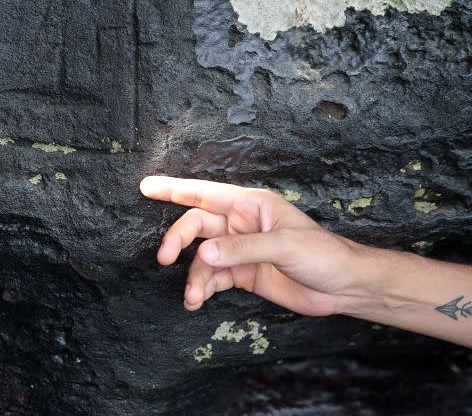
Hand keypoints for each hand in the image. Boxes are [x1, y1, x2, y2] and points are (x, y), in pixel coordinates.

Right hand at [140, 176, 373, 315]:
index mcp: (250, 205)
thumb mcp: (284, 246)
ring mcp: (239, 250)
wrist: (343, 288)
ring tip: (192, 296)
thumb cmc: (322, 254)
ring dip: (192, 276)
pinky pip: (212, 278)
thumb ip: (241, 249)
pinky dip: (201, 289)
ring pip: (201, 257)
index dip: (173, 189)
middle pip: (196, 226)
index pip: (204, 193)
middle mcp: (240, 224)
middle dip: (176, 240)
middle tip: (163, 258)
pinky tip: (196, 301)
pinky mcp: (241, 274)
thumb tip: (202, 254)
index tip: (146, 187)